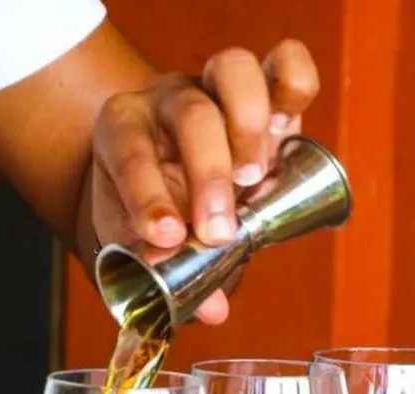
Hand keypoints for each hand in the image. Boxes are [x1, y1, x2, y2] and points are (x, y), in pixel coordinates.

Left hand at [91, 40, 318, 324]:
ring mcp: (214, 85)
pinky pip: (284, 61)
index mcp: (121, 129)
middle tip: (220, 231)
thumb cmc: (146, 206)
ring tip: (254, 181)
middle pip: (192, 115)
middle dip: (209, 176)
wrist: (163, 170)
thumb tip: (213, 311)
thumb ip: (168, 273)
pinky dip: (294, 85)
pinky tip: (288, 131)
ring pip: (233, 72)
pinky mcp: (261, 85)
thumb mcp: (137, 239)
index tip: (168, 237)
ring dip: (249, 129)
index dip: (148, 194)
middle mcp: (167, 99)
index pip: (130, 152)